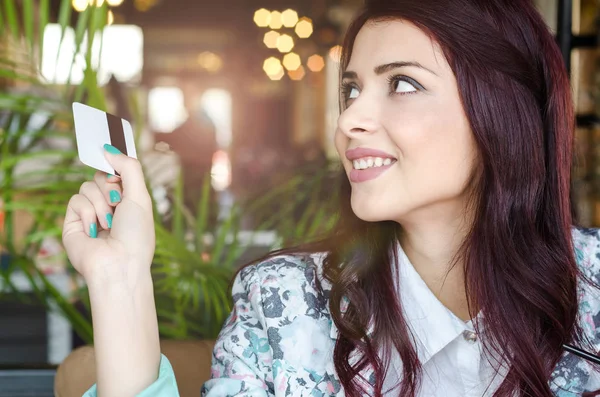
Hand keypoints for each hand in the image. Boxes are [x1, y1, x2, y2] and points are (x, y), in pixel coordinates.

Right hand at [62, 144, 154, 288]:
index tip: (113, 158)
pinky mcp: (73, 221)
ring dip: (101, 203)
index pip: (118, 172)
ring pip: (87, 185)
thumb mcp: (140, 196)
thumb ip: (129, 168)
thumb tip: (109, 148)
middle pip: (101, 175)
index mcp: (128, 200)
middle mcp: (110, 205)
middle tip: (118, 203)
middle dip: (111, 187)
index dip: (115, 166)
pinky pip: (75, 199)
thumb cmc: (136, 234)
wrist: (119, 264)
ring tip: (109, 224)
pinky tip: (95, 230)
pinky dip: (87, 212)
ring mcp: (91, 213)